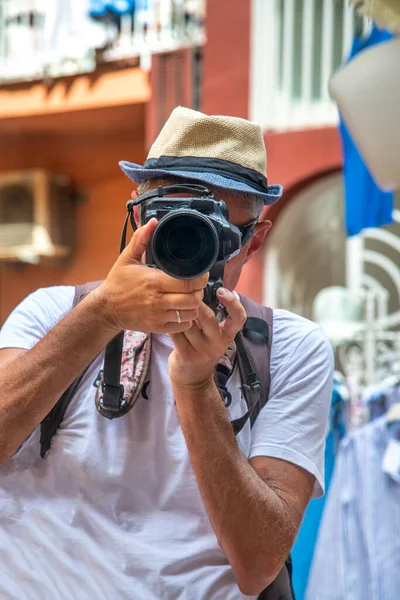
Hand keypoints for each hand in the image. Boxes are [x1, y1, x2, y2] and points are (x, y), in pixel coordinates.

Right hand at [91, 219, 207, 333]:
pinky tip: (182, 309)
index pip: (188, 283)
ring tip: (190, 297)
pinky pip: (182, 325)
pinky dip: (187, 318)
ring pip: (190, 314)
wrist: (106, 309)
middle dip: (199, 292)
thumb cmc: (118, 283)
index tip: (201, 274)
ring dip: (194, 305)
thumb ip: (141, 239)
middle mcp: (158, 301)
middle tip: (196, 285)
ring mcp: (158, 316)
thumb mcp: (127, 258)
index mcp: (153, 281)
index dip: (200, 279)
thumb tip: (153, 222)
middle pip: (193, 299)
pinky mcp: (158, 327)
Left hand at [168, 288, 245, 387]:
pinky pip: (176, 333)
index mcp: (227, 335)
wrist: (193, 380)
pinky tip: (166, 317)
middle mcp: (217, 343)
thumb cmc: (202, 349)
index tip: (222, 290)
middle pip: (207, 317)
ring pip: (188, 323)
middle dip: (195, 303)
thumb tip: (201, 288)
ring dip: (180, 312)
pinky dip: (170, 323)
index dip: (233, 303)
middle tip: (187, 293)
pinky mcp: (186, 355)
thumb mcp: (213, 335)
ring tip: (174, 303)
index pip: (239, 318)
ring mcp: (202, 350)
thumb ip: (211, 316)